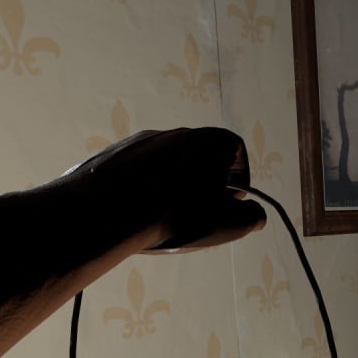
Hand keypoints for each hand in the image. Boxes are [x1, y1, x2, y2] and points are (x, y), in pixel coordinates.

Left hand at [62, 127, 266, 251]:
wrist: (103, 213)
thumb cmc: (175, 218)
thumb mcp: (227, 225)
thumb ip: (252, 218)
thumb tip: (254, 214)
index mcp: (211, 141)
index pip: (237, 153)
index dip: (240, 179)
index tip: (231, 203)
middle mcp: (180, 133)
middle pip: (204, 156)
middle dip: (208, 183)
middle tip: (201, 212)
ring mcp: (145, 139)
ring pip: (171, 162)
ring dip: (176, 185)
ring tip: (168, 215)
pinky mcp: (117, 151)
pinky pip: (142, 168)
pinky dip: (146, 186)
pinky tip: (141, 211)